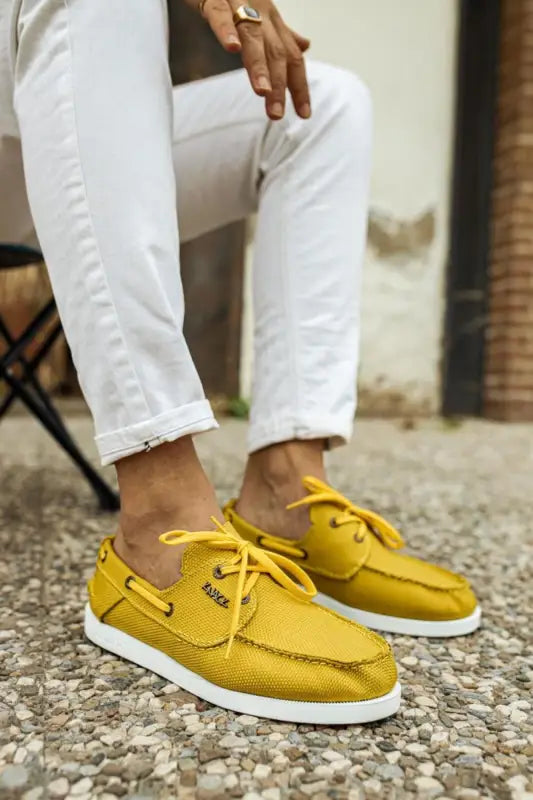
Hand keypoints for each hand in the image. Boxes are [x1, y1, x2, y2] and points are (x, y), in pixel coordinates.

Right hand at [187, 0, 310, 119]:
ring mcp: (237, 1)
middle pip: (275, 52)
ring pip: (252, 36)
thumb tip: (304, 47)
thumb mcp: (257, 11)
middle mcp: (260, 10)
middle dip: (279, 85)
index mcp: (270, 18)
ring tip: (262, 92)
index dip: (299, 86)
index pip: (291, 57)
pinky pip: (219, 12)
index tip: (304, 114)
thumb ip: (280, 32)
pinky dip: (226, 29)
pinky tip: (232, 48)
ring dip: (258, 65)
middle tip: (276, 115)